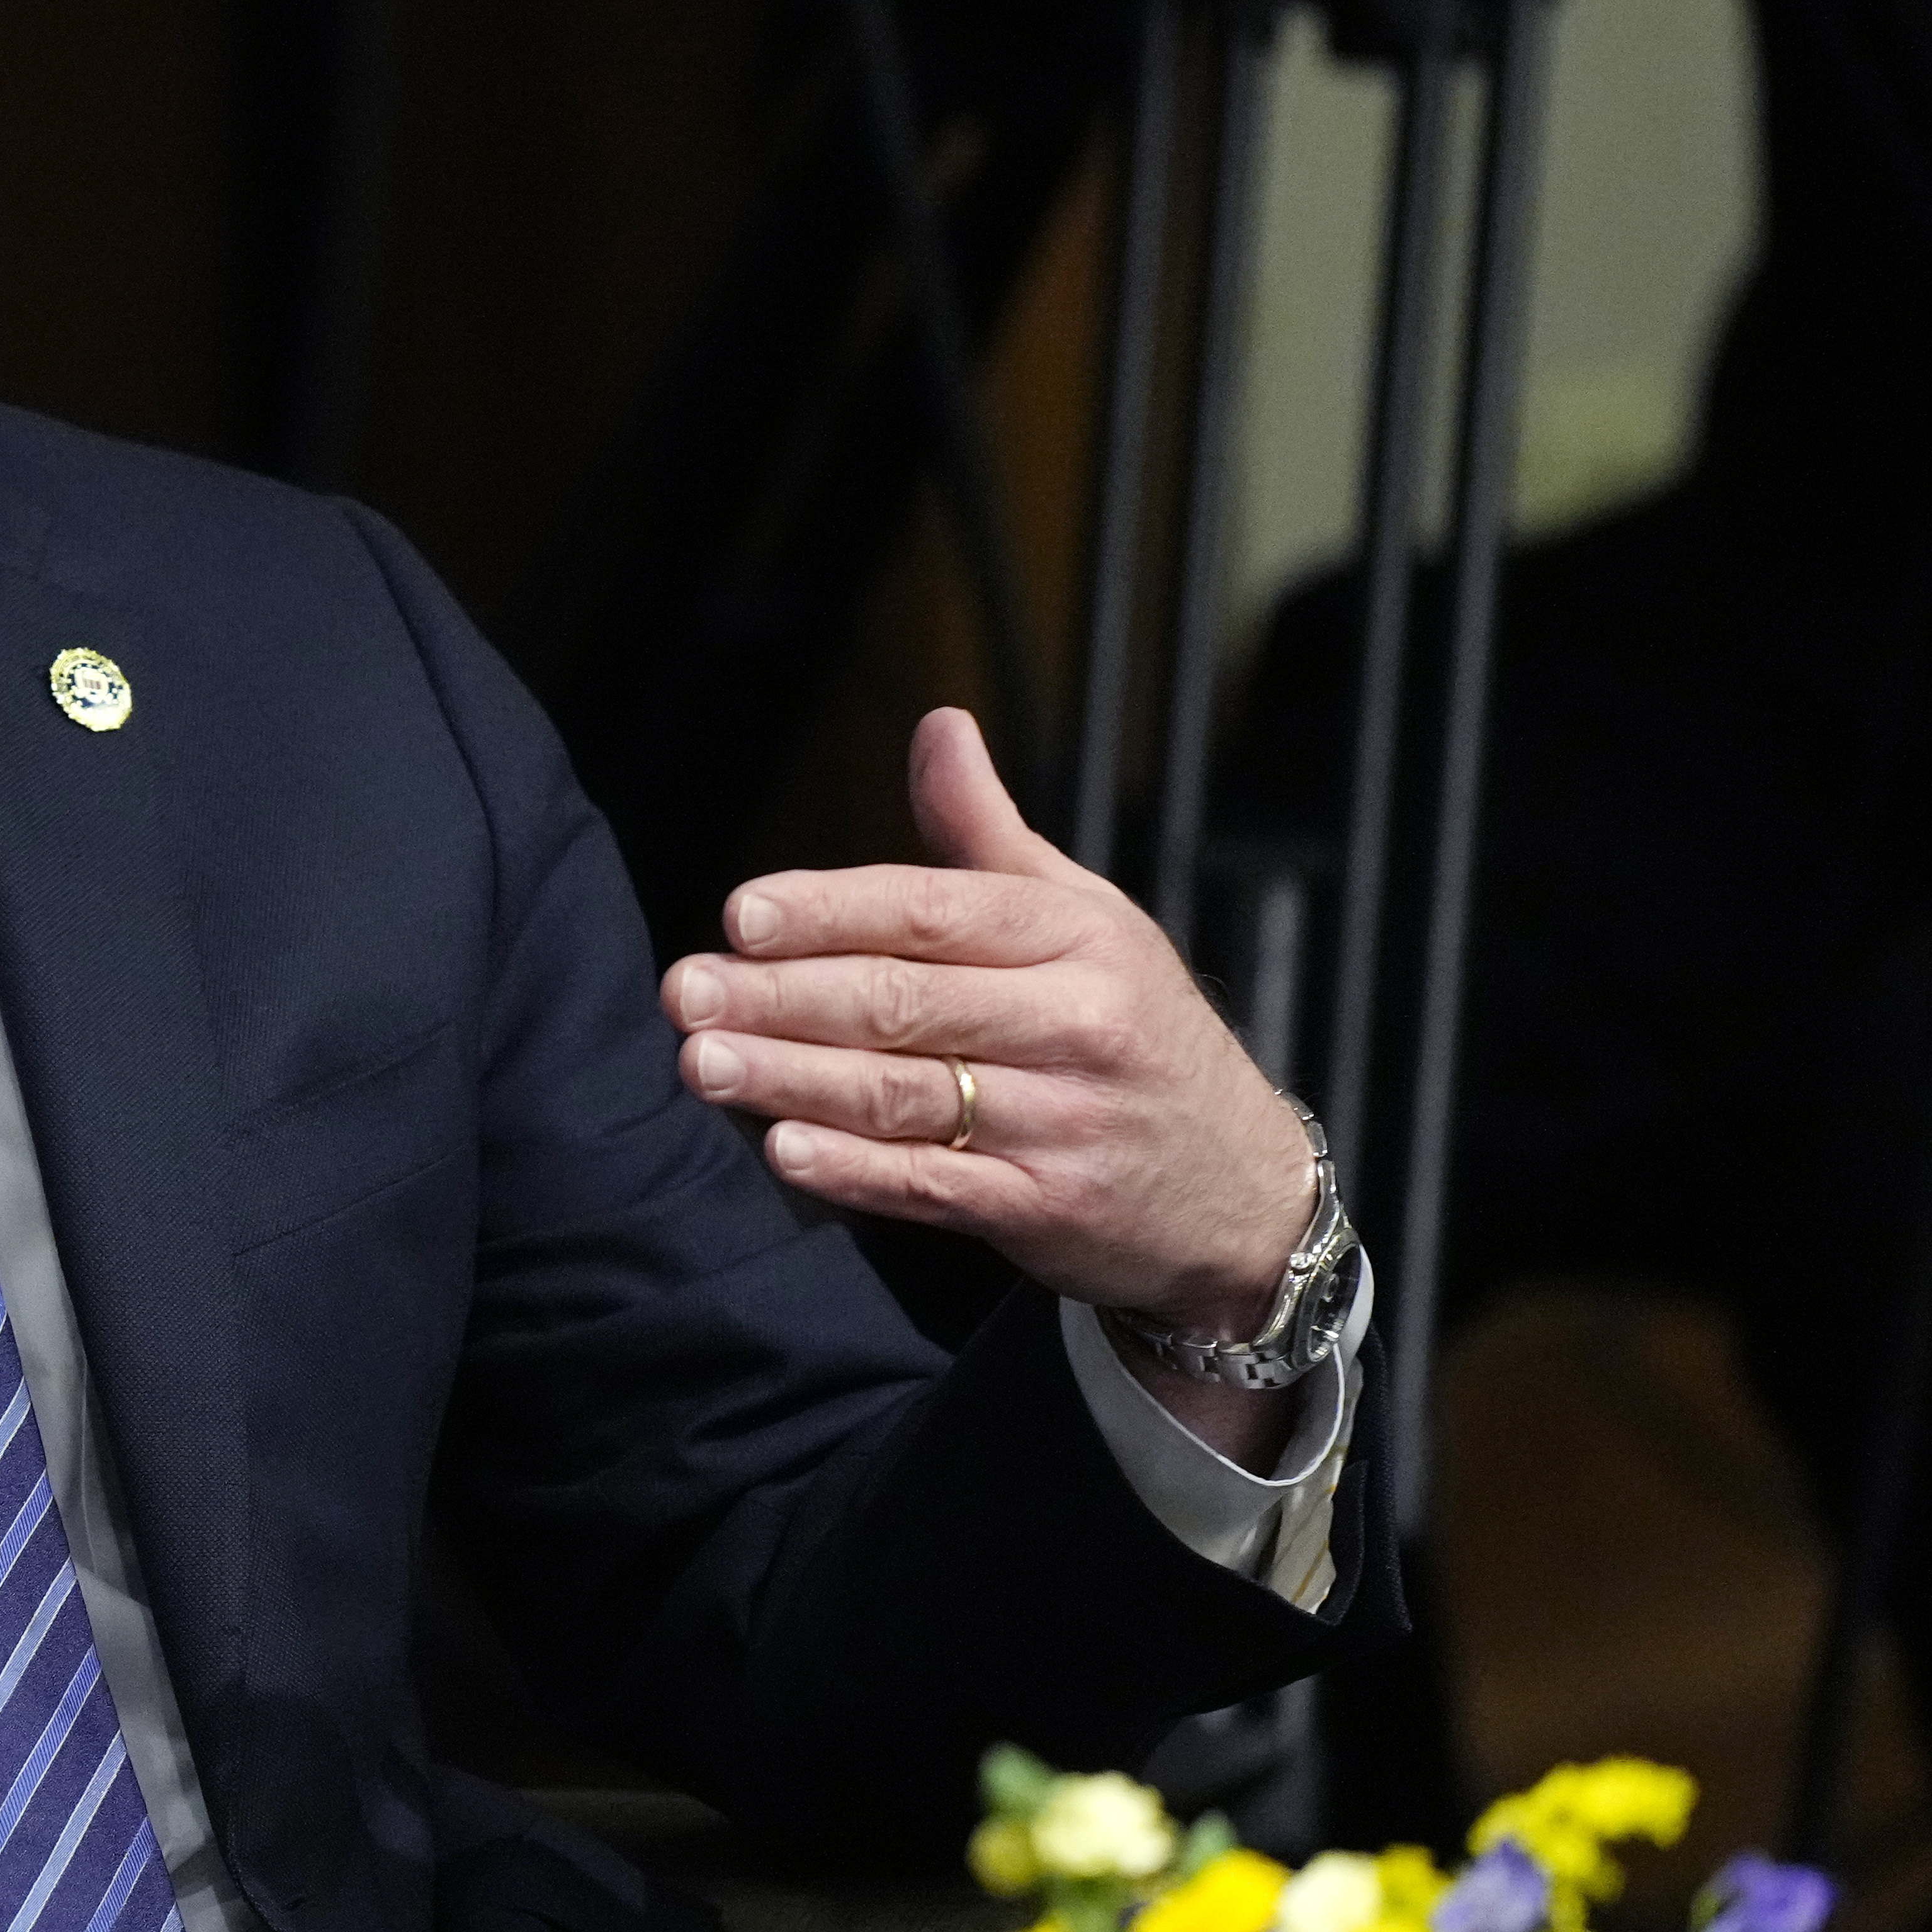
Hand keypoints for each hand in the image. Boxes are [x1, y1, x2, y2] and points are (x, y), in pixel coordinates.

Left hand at [662, 710, 1313, 1393]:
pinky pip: (935, 1186)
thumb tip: (938, 723)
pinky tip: (783, 1149)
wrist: (1246, 1190)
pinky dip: (855, 1171)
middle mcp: (1075, 1023)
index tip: (739, 915)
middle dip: (781, 997)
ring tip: (702, 1062)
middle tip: (685, 992)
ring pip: (904, 1094)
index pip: (931, 912)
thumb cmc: (1138, 1030)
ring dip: (791, 1079)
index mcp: (1074, 937)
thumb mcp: (1086, 918)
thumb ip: (989, 832)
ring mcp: (1063, 1121)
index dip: (828, 911)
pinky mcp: (1048, 1208)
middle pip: (902, 1003)